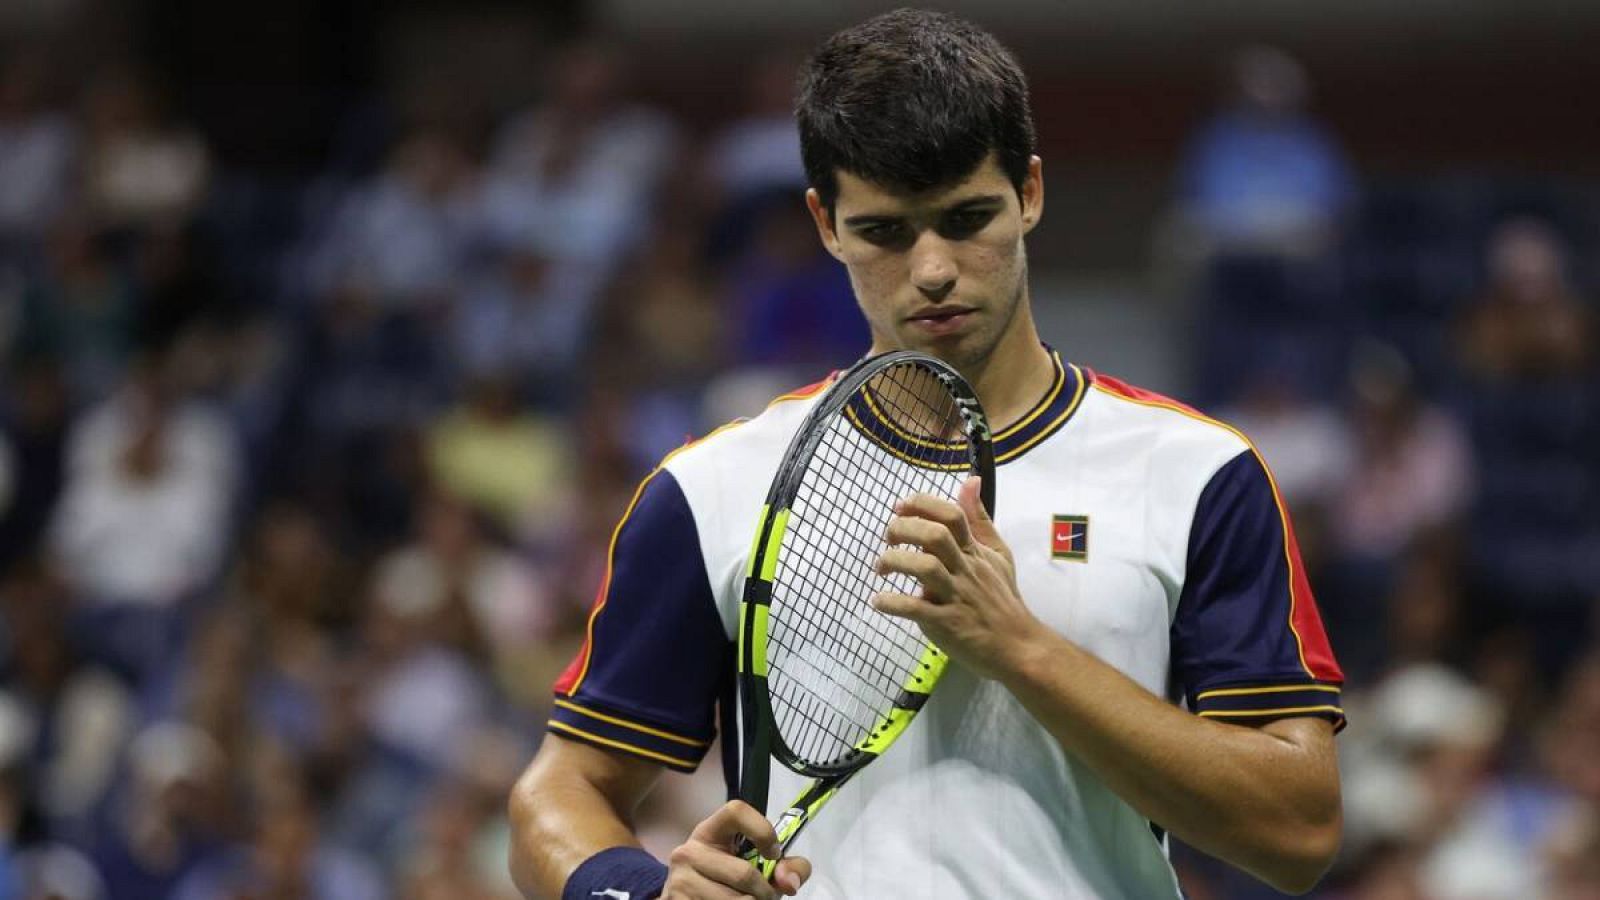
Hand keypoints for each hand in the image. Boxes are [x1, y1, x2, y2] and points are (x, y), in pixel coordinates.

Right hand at [662, 800, 811, 898]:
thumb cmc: (730, 880)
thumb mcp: (759, 866)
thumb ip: (787, 866)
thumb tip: (789, 881)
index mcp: (710, 831)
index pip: (736, 811)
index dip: (762, 830)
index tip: (773, 853)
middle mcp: (689, 850)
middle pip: (744, 873)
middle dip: (764, 891)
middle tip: (765, 895)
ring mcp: (681, 879)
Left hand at [873, 476, 1039, 679]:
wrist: (1019, 646)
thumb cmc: (1003, 600)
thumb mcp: (998, 555)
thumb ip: (980, 520)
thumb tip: (970, 480)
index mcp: (975, 552)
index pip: (952, 516)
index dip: (923, 505)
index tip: (900, 506)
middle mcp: (966, 570)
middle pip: (936, 536)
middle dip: (905, 530)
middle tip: (888, 536)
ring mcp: (957, 597)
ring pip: (927, 569)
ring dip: (896, 562)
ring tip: (880, 568)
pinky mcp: (949, 624)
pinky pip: (918, 609)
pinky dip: (894, 603)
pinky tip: (879, 601)